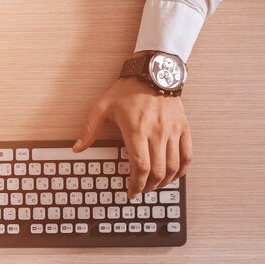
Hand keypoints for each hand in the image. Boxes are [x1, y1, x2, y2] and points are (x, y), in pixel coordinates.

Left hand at [73, 75, 192, 198]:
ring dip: (164, 182)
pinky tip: (173, 175)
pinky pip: (187, 155)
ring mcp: (173, 131)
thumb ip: (89, 130)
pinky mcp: (183, 128)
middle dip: (148, 187)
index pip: (141, 166)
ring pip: (174, 167)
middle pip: (158, 171)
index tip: (131, 192)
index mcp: (136, 130)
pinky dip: (182, 170)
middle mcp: (157, 132)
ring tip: (154, 185)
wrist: (153, 71)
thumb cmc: (127, 89)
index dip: (136, 184)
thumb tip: (77, 148)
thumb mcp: (102, 107)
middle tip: (141, 190)